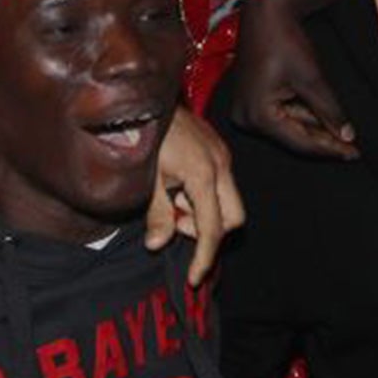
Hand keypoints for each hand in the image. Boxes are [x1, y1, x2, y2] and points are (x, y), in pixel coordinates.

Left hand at [148, 108, 244, 285]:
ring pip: (230, 202)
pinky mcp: (219, 151)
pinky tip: (179, 188)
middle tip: (176, 223)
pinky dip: (204, 198)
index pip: (212, 229)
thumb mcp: (146, 179)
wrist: (147, 99)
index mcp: (203, 175)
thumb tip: (157, 246)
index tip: (194, 278)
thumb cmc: (144, 137)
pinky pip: (222, 186)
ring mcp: (223, 157)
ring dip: (205, 214)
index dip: (204, 257)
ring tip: (173, 201)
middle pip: (233, 218)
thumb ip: (156, 213)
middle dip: (209, 231)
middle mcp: (221, 166)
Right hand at [231, 0, 358, 159]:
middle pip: (292, 137)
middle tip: (352, 149)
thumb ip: (329, 111)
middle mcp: (245, 117)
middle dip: (324, 140)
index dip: (329, 149)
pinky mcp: (250, 99)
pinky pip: (280, 114)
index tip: (353, 154)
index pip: (300, 142)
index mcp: (257, 115)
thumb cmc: (285, 41)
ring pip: (288, 126)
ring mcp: (245, 109)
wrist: (265, 12)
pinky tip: (324, 119)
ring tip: (343, 135)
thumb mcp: (312, 79)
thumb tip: (347, 137)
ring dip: (315, 128)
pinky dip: (303, 115)